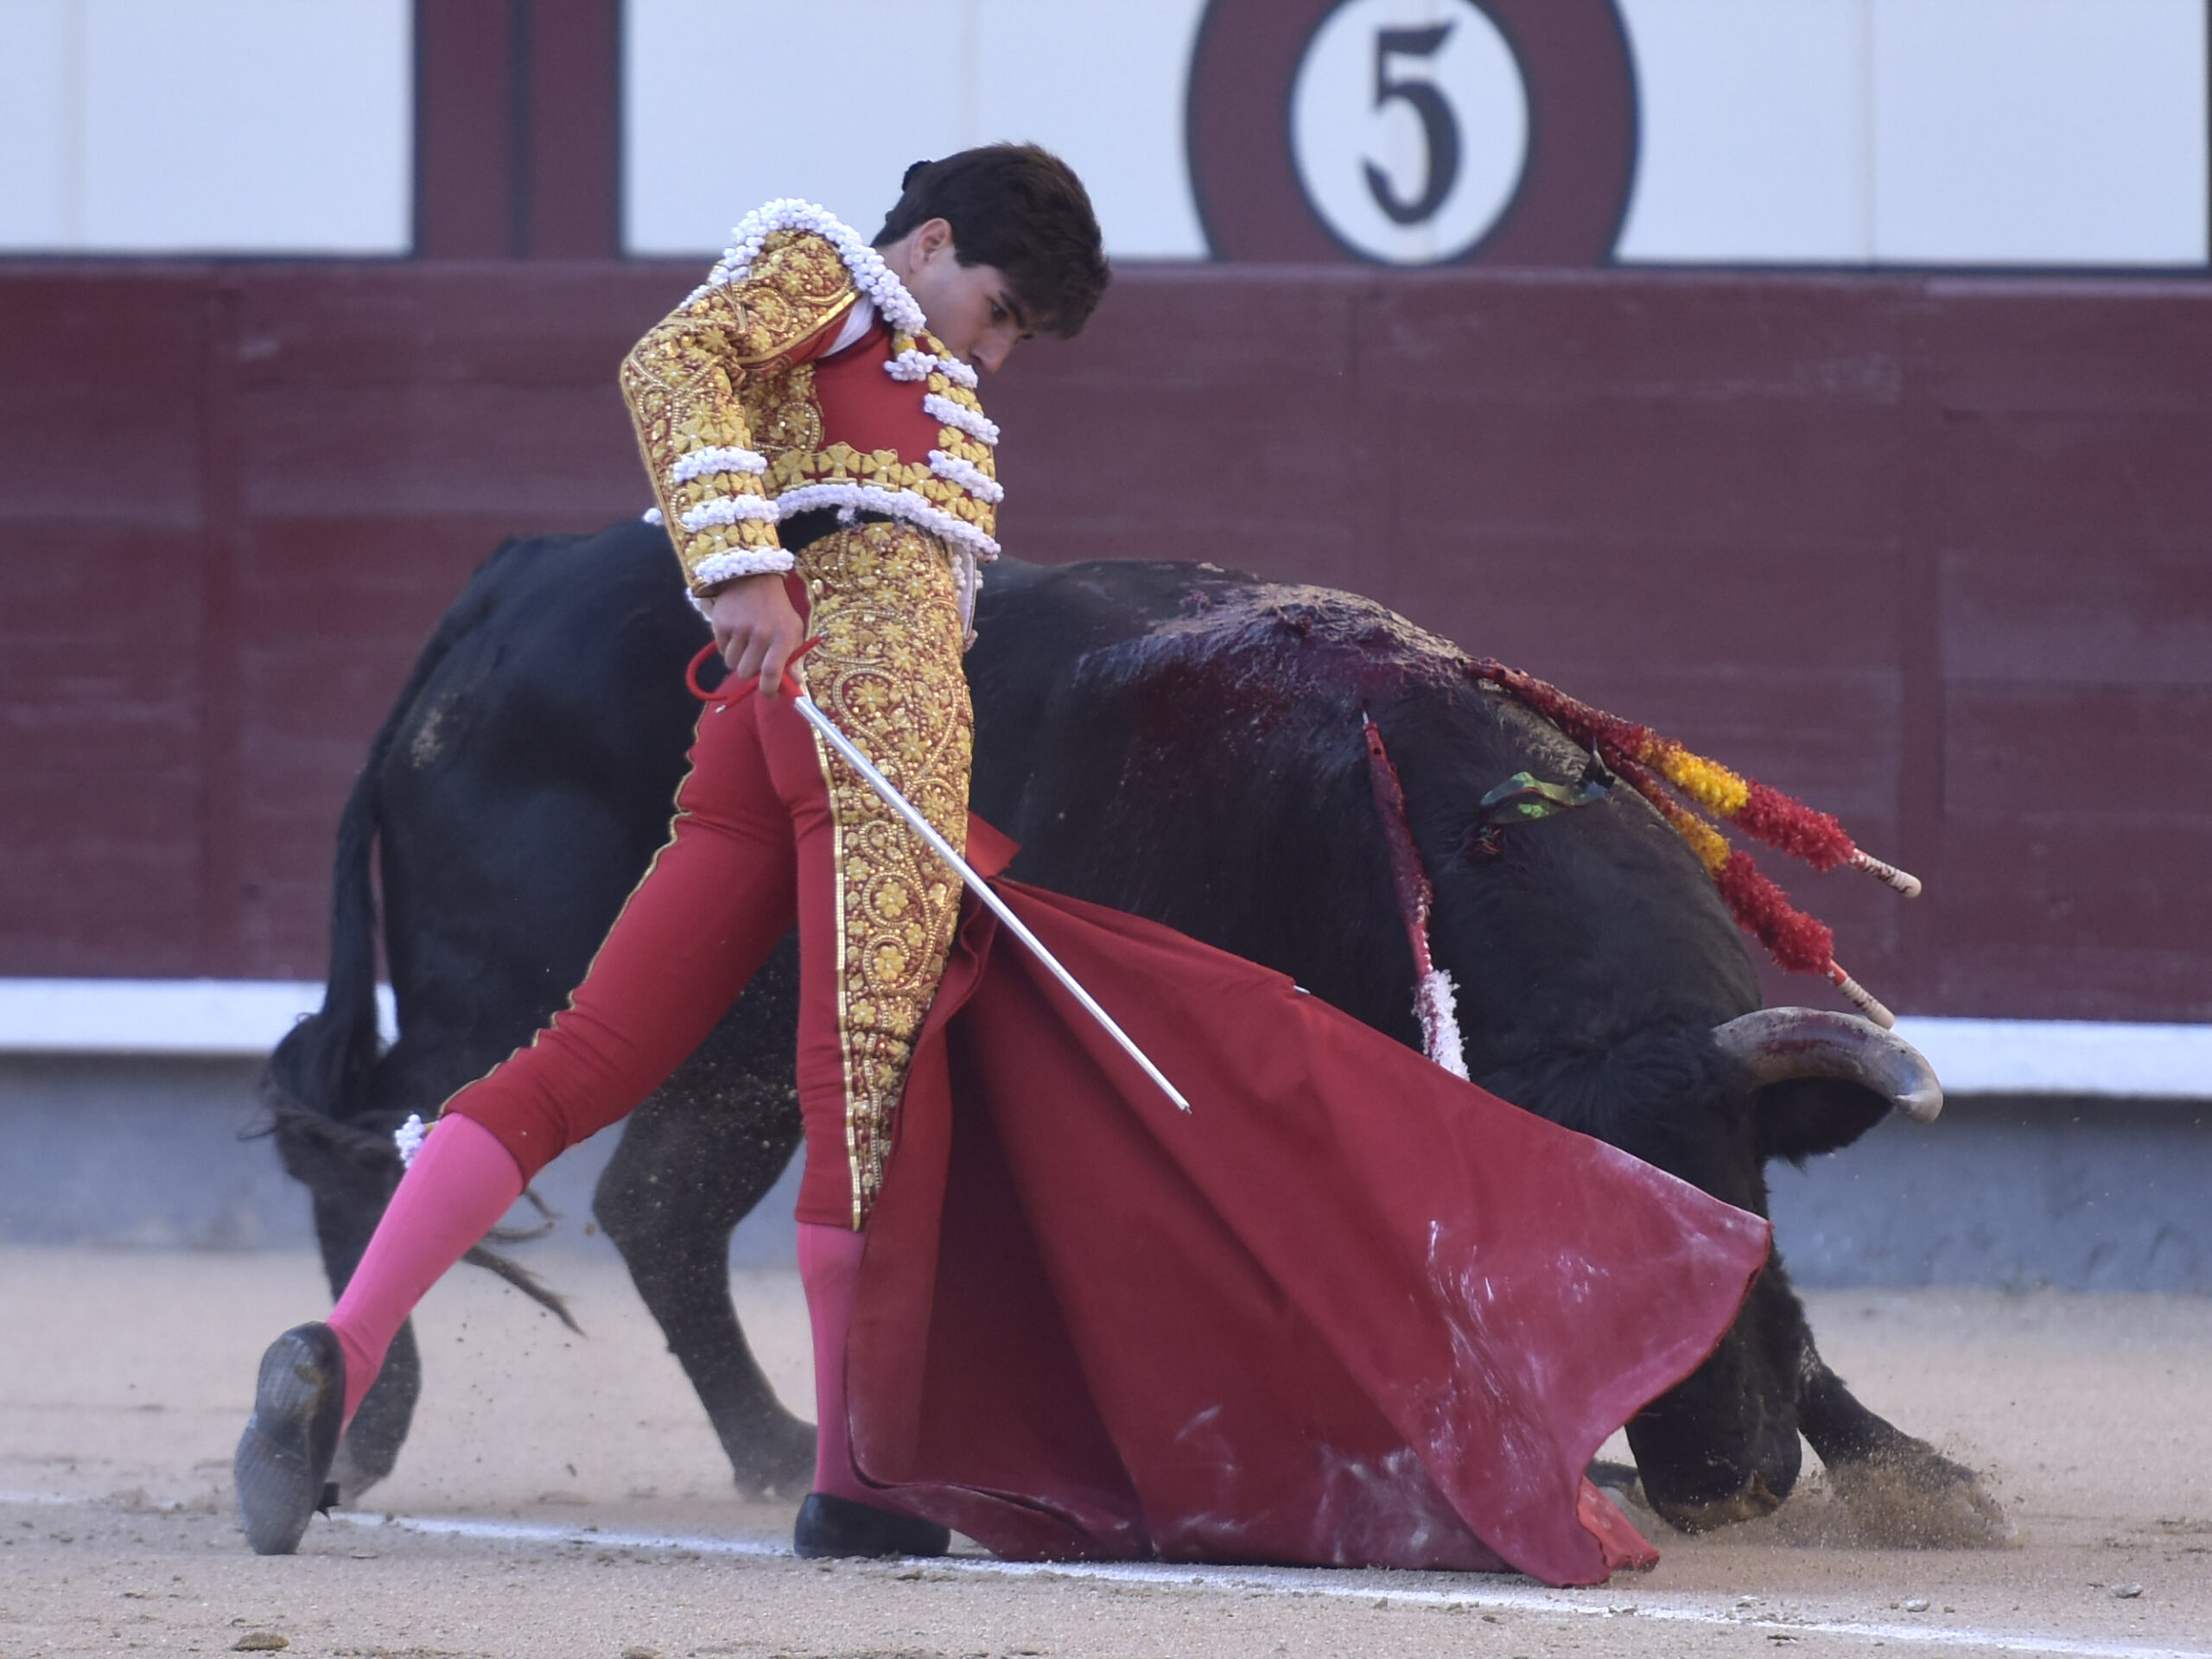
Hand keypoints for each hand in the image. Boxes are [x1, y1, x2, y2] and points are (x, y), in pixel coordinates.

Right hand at [707, 573, 805, 695]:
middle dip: (751, 674)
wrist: (754, 579)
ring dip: (738, 661)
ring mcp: (739, 628)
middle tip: (756, 661)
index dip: (769, 689)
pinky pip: (722, 651)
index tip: (769, 694)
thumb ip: (793, 659)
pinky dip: (728, 649)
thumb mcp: (792, 630)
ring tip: (746, 645)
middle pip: (747, 673)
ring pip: (732, 665)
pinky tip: (736, 634)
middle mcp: (761, 633)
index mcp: (783, 636)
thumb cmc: (777, 611)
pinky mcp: (721, 623)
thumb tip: (794, 686)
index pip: (771, 672)